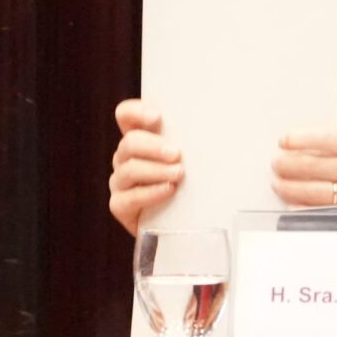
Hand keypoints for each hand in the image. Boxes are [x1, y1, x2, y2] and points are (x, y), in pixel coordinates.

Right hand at [109, 98, 183, 236]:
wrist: (185, 225)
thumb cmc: (192, 186)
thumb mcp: (194, 160)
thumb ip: (194, 142)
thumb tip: (217, 125)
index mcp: (141, 139)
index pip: (125, 115)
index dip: (136, 111)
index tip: (157, 117)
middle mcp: (125, 158)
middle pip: (128, 143)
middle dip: (153, 146)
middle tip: (176, 153)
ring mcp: (120, 182)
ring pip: (128, 169)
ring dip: (155, 170)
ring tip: (178, 174)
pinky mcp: (120, 206)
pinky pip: (129, 198)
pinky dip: (150, 193)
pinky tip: (168, 191)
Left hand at [270, 127, 336, 207]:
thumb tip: (305, 146)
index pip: (326, 138)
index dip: (300, 139)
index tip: (284, 140)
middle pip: (315, 166)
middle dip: (289, 165)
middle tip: (276, 164)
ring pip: (315, 191)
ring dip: (290, 187)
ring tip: (278, 183)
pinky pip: (323, 212)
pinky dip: (304, 209)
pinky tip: (292, 206)